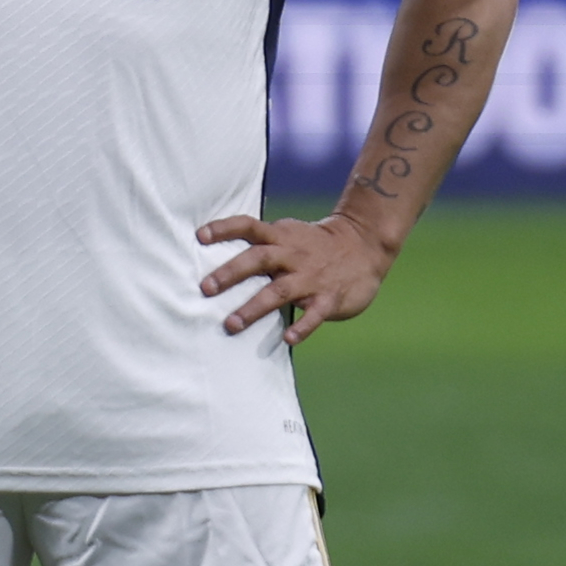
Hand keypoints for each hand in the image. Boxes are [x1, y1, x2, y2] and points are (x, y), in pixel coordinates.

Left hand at [197, 212, 395, 344]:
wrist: (365, 246)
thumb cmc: (314, 244)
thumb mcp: (288, 235)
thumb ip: (260, 244)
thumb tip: (216, 255)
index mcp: (280, 237)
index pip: (248, 227)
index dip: (224, 229)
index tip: (200, 236)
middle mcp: (292, 255)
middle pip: (258, 259)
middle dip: (230, 273)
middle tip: (205, 288)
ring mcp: (311, 277)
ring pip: (279, 291)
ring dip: (254, 307)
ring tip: (232, 324)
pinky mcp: (329, 298)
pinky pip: (314, 314)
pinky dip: (302, 327)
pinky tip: (287, 339)